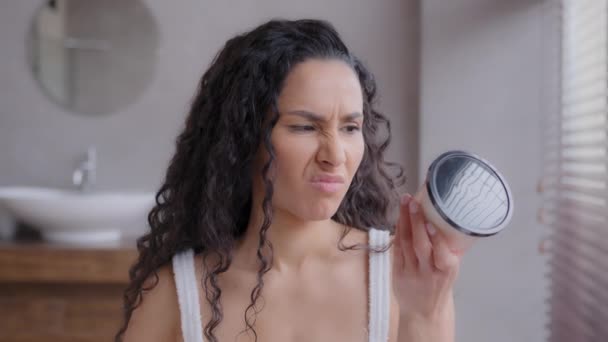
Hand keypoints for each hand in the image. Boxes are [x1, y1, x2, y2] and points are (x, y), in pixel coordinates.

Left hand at [392, 193, 460, 321]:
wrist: (425, 313)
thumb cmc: (440, 286)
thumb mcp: (451, 270)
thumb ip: (447, 249)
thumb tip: (444, 219)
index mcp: (447, 270)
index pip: (440, 251)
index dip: (435, 236)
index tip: (431, 220)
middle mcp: (429, 272)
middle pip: (420, 245)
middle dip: (416, 221)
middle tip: (413, 201)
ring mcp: (411, 273)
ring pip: (406, 244)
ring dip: (404, 221)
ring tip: (404, 203)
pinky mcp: (397, 273)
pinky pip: (397, 249)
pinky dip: (398, 232)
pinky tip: (400, 218)